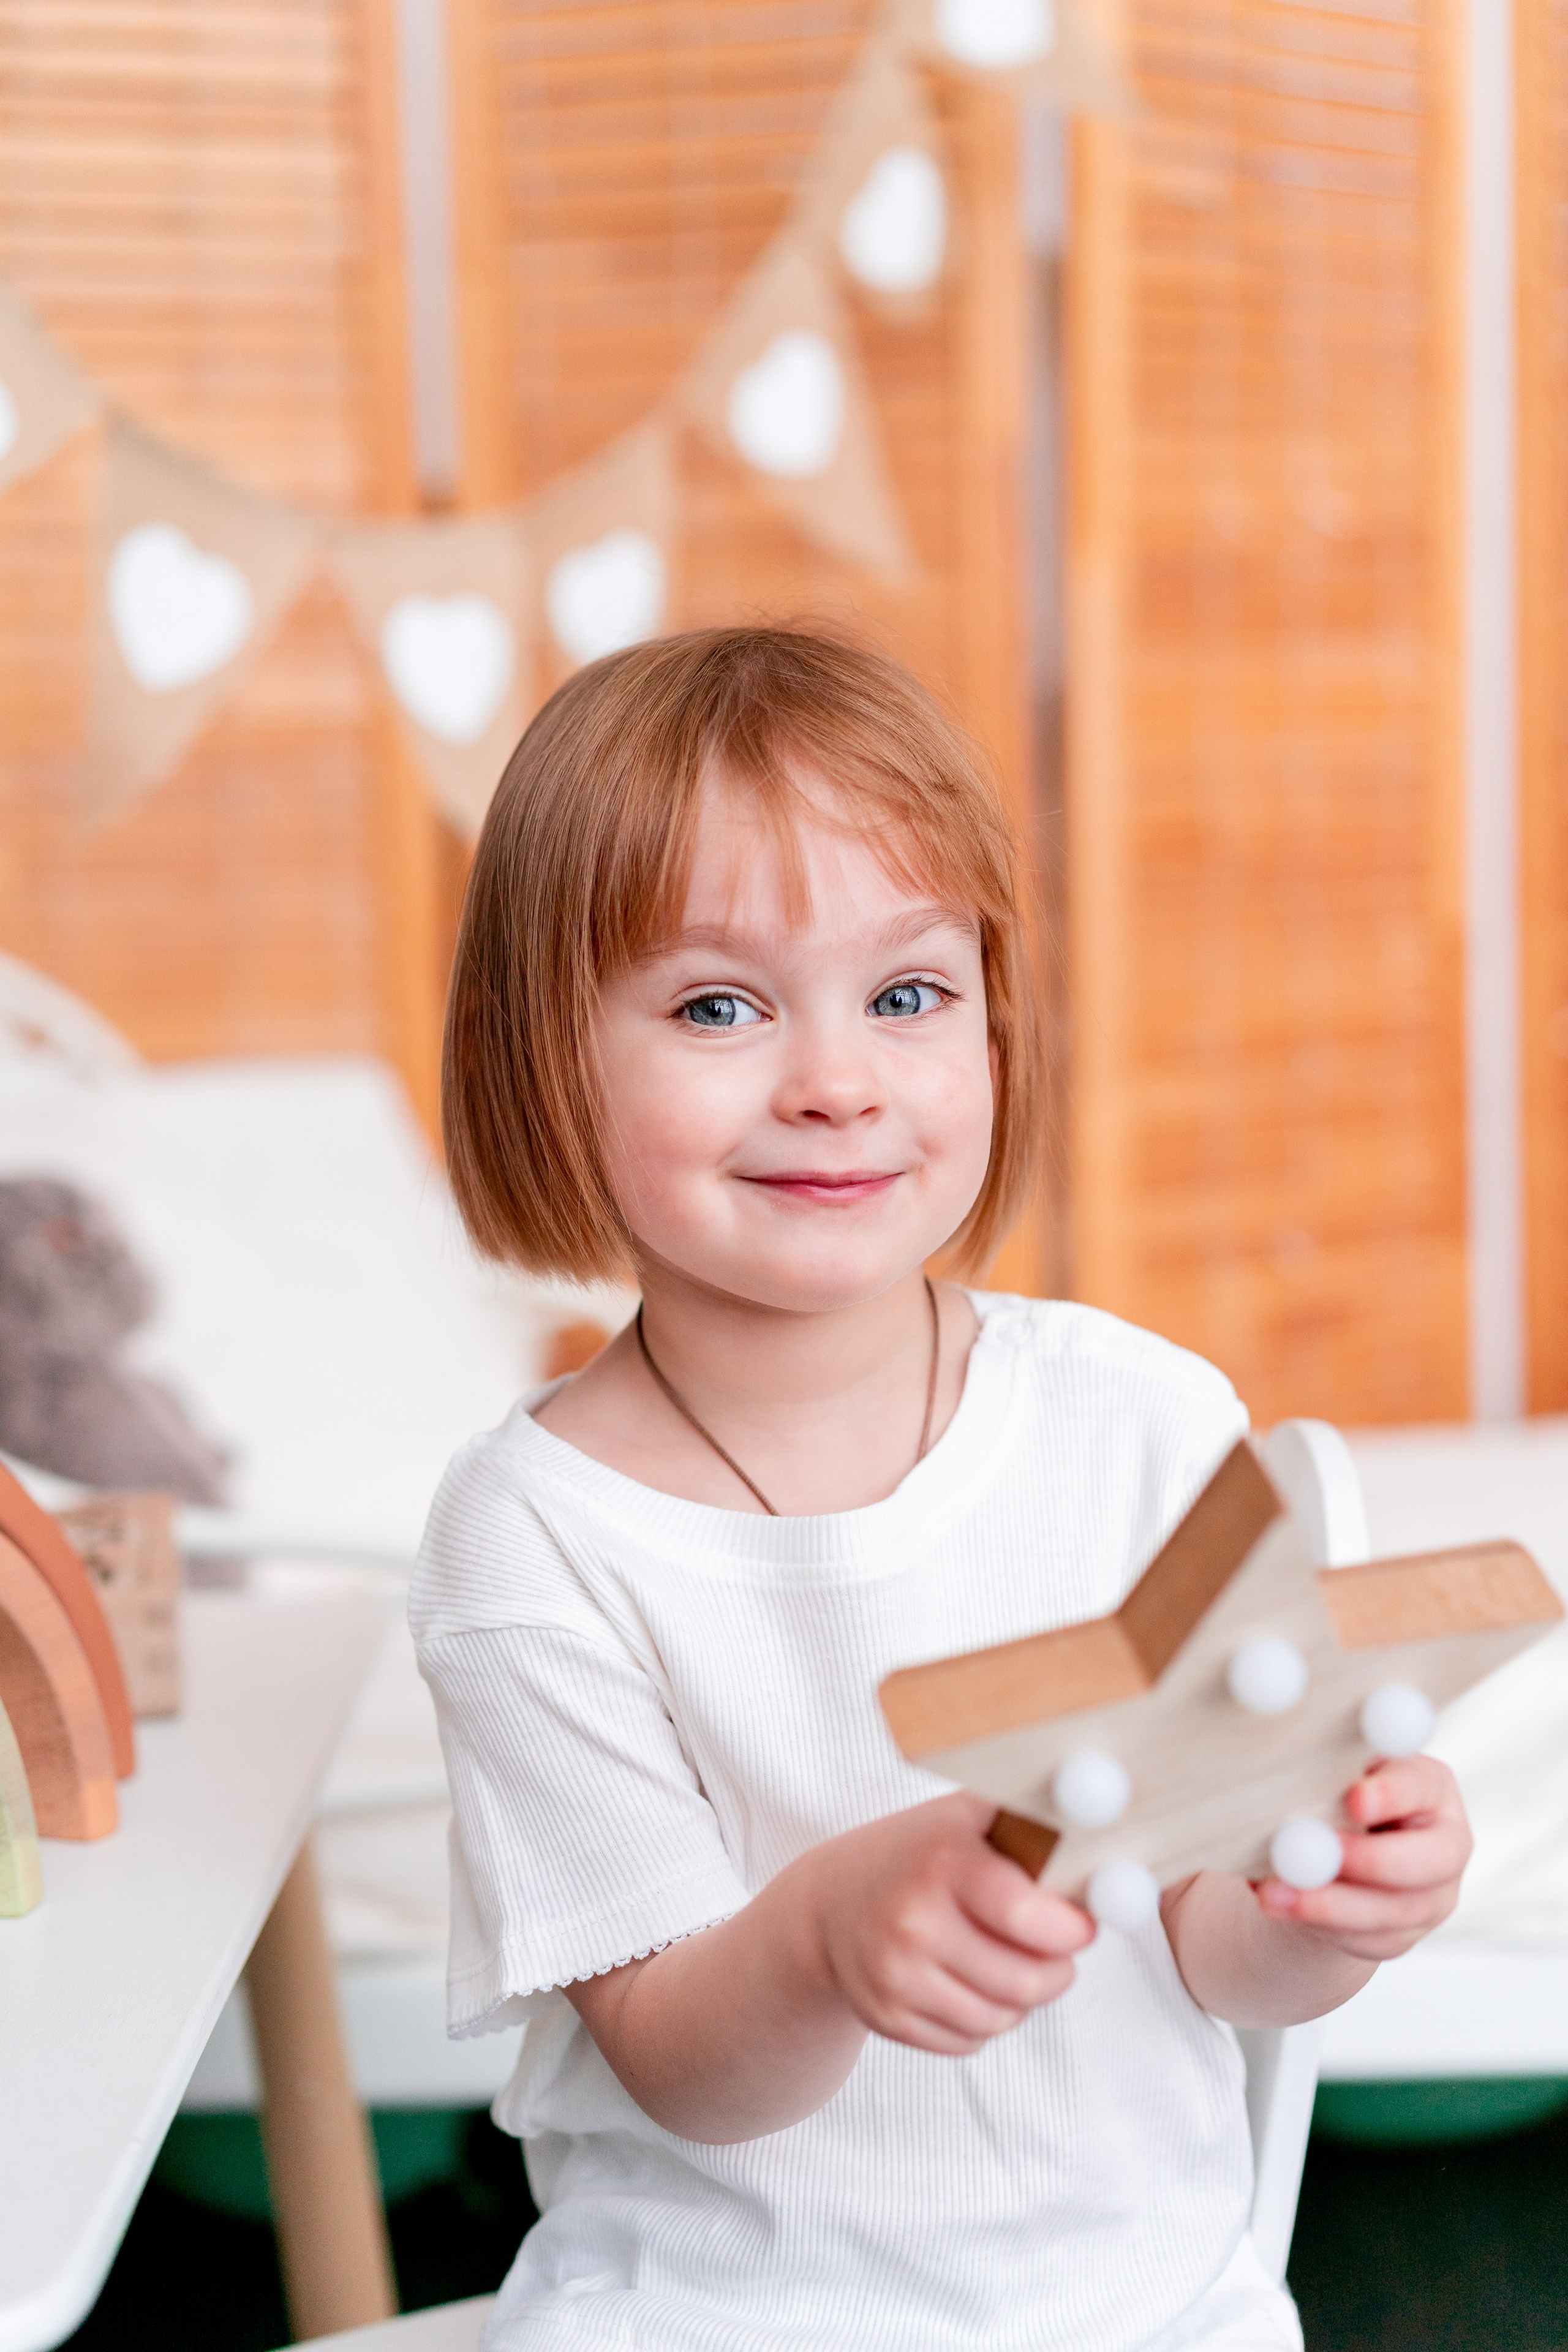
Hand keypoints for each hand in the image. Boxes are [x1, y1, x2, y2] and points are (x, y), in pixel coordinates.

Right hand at [803, 1791, 1094, 2055]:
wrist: (830, 1903)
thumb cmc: (920, 1855)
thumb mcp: (967, 1819)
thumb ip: (1032, 1829)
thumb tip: (1108, 1857)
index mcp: (941, 1859)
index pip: (1026, 1914)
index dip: (1070, 1928)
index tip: (1082, 1925)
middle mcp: (912, 1918)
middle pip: (1025, 1979)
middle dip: (1058, 1971)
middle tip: (1060, 1954)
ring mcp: (895, 1974)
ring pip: (1001, 2019)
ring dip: (1022, 2000)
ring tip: (1013, 1965)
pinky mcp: (885, 2017)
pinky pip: (969, 2042)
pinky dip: (984, 2021)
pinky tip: (972, 1984)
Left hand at [1255, 1756, 1471, 1961]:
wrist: (1326, 1850)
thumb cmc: (1330, 1796)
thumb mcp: (1331, 1775)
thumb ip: (1324, 1778)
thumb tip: (1286, 1789)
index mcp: (1430, 1786)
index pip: (1420, 1785)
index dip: (1391, 1794)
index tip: (1354, 1799)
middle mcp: (1445, 1842)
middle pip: (1431, 1860)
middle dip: (1371, 1860)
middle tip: (1313, 1856)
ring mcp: (1433, 1895)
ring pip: (1394, 1910)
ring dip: (1329, 1904)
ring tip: (1274, 1892)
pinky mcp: (1404, 1934)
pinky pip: (1369, 1939)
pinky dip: (1323, 1927)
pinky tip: (1285, 1908)